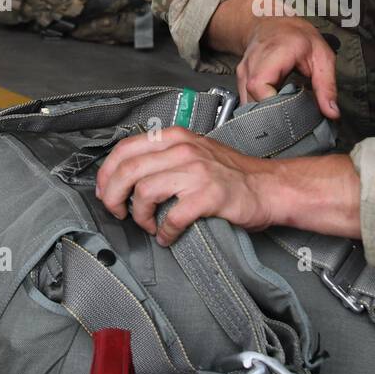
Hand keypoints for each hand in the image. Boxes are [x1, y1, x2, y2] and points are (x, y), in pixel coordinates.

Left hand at [95, 126, 277, 245]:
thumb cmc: (231, 175)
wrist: (269, 187)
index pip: (124, 149)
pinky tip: (169, 236)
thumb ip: (162, 158)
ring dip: (140, 217)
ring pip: (144, 193)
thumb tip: (125, 178)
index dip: (107, 174)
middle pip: (127, 171)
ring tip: (149, 225)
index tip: (105, 192)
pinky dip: (164, 232)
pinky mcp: (208, 196)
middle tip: (119, 212)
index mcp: (176, 137)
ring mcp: (196, 172)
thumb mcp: (193, 152)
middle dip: (113, 197)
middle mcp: (183, 149)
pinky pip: (171, 217)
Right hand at [239, 13, 340, 117]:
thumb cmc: (297, 36)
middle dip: (272, 116)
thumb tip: (332, 112)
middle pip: (253, 100)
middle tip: (292, 124)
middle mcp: (252, 63)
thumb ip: (327, 86)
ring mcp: (243, 72)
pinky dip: (259, 110)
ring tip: (283, 118)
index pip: (260, 86)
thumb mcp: (321, 56)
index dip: (273, 105)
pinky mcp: (240, 80)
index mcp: (273, 54)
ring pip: (247, 104)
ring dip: (264, 115)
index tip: (292, 115)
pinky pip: (246, 101)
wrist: (273, 21)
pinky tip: (273, 111)